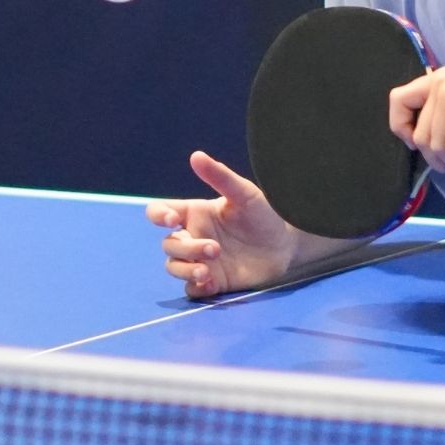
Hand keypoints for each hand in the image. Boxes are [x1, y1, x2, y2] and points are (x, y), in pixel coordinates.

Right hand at [145, 151, 300, 299]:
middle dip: (188, 248)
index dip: (158, 215)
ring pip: (174, 267)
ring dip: (185, 269)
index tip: (172, 220)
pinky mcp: (212, 281)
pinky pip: (191, 289)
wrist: (286, 245)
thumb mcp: (244, 193)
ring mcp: (200, 260)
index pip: (160, 212)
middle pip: (169, 244)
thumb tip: (196, 156)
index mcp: (194, 213)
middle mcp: (193, 236)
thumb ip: (220, 176)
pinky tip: (210, 283)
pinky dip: (195, 287)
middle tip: (215, 248)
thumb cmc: (264, 214)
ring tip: (205, 271)